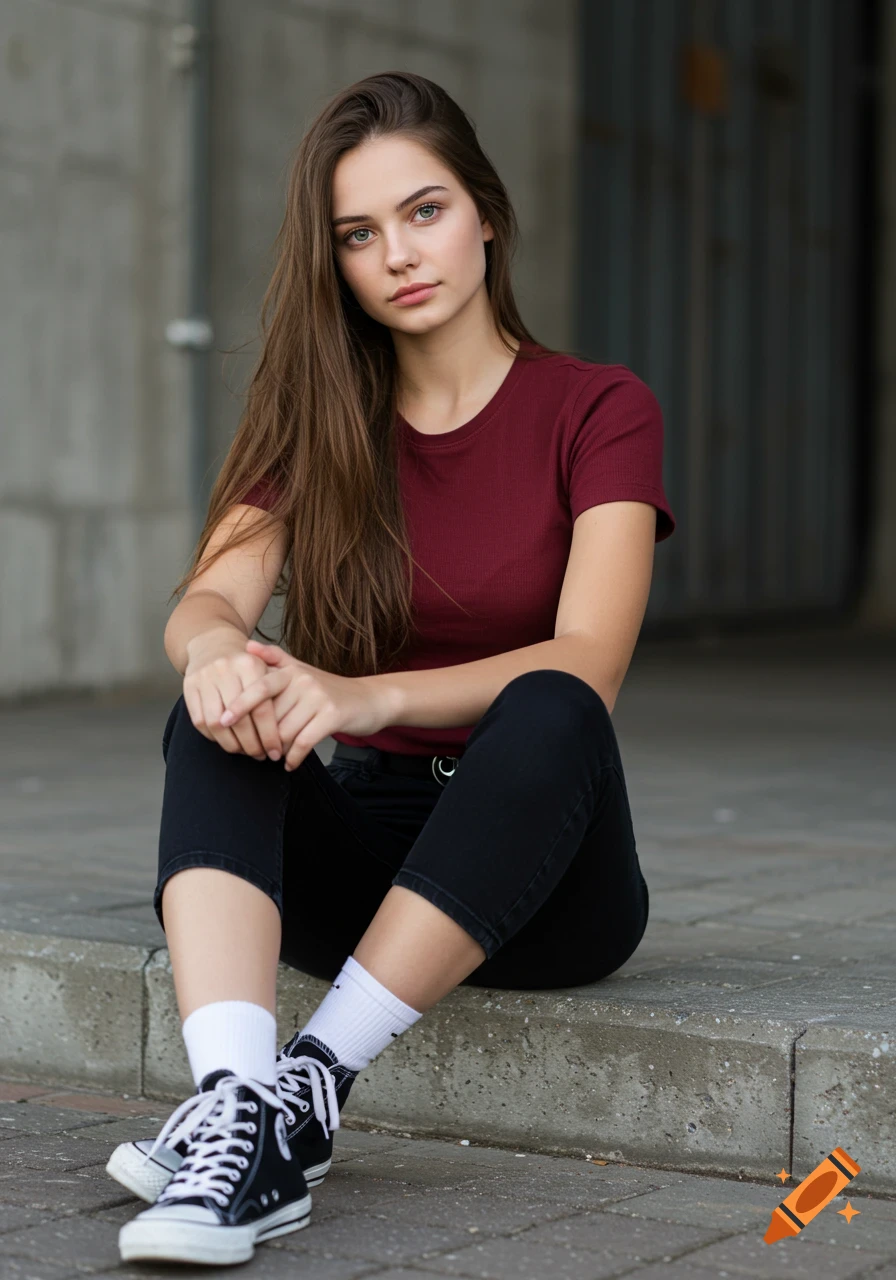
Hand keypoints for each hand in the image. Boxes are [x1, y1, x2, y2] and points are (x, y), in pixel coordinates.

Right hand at [183, 635, 283, 761]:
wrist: (213, 644)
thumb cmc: (246, 664)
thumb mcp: (267, 667)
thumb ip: (279, 695)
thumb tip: (289, 736)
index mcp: (250, 664)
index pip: (262, 710)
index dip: (269, 736)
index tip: (275, 752)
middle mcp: (226, 669)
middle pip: (240, 720)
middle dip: (251, 744)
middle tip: (260, 755)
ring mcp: (204, 678)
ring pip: (217, 723)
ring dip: (231, 744)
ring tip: (244, 752)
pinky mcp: (189, 687)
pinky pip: (200, 721)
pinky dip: (213, 737)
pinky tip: (227, 741)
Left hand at [218, 639, 395, 769]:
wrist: (368, 699)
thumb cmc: (328, 689)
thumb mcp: (302, 670)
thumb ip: (275, 659)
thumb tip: (248, 645)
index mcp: (291, 670)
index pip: (259, 686)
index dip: (239, 704)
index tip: (223, 721)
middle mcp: (303, 680)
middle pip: (270, 716)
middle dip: (260, 737)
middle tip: (253, 751)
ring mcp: (318, 697)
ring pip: (284, 732)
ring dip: (277, 750)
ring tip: (275, 756)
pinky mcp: (332, 716)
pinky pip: (303, 742)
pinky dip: (293, 758)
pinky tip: (290, 764)